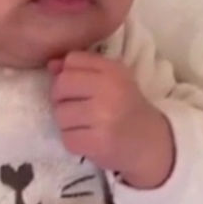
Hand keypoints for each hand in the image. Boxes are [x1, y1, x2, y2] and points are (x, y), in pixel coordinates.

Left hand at [48, 51, 174, 188]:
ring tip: (85, 125)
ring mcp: (104, 117)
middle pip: (61, 86)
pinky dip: (74, 140)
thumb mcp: (111, 80)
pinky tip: (88, 138)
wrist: (151, 142)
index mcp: (114, 70)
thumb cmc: (126, 107)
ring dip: (67, 122)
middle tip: (78, 107)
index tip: (79, 87)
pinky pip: (67, 137)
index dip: (68, 74)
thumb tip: (51, 64)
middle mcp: (110, 90)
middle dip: (62, 98)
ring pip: (61, 114)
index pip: (72, 60)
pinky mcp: (98, 143)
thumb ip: (81, 68)